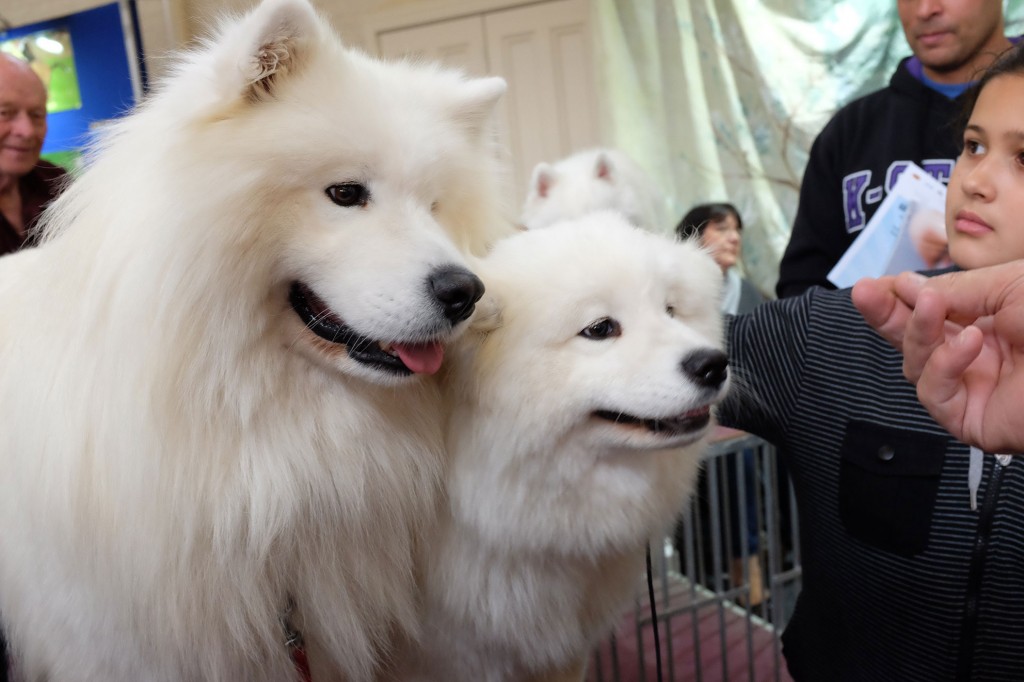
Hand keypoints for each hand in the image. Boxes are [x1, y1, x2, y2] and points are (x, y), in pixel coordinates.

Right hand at [856, 263, 1023, 451]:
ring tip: (929, 307)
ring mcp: (975, 388)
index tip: (876, 284)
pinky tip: (969, 345)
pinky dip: (944, 366)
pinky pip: (936, 395)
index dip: (899, 299)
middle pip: (913, 340)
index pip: (931, 312)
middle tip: (865, 293)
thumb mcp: (1008, 285)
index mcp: (989, 320)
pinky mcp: (973, 420)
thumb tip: (907, 289)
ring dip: (917, 333)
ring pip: (916, 366)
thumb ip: (954, 290)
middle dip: (886, 315)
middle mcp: (978, 355)